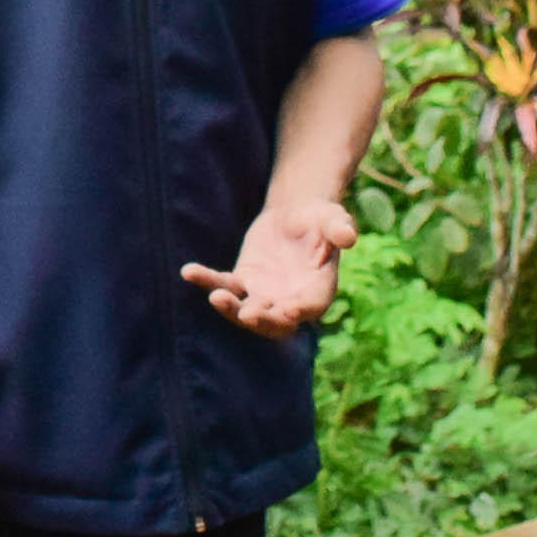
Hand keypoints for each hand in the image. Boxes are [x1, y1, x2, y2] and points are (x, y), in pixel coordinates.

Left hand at [185, 196, 356, 336]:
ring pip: (246, 310)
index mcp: (318, 291)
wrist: (295, 214)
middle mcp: (291, 301)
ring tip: (216, 296)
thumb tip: (348, 237)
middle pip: (276, 322)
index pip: (310, 307)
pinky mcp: (243, 282)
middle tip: (246, 315)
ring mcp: (264, 295)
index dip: (299, 312)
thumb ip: (340, 228)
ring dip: (231, 308)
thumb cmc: (320, 219)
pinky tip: (188, 271)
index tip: (288, 311)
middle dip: (262, 321)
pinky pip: (223, 284)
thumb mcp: (333, 218)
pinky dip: (206, 280)